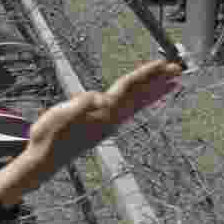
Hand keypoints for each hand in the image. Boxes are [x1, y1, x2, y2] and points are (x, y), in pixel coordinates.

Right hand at [0, 60, 181, 206]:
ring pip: (138, 104)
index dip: (145, 75)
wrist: (44, 159)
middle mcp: (111, 119)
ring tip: (172, 83)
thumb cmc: (48, 136)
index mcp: (103, 113)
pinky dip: (142, 102)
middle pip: (140, 96)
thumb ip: (78, 106)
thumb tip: (97, 97)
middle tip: (179, 69)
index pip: (129, 88)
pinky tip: (144, 100)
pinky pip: (129, 110)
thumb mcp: (59, 117)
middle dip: (159, 82)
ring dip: (155, 92)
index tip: (162, 64)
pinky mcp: (104, 126)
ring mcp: (109, 124)